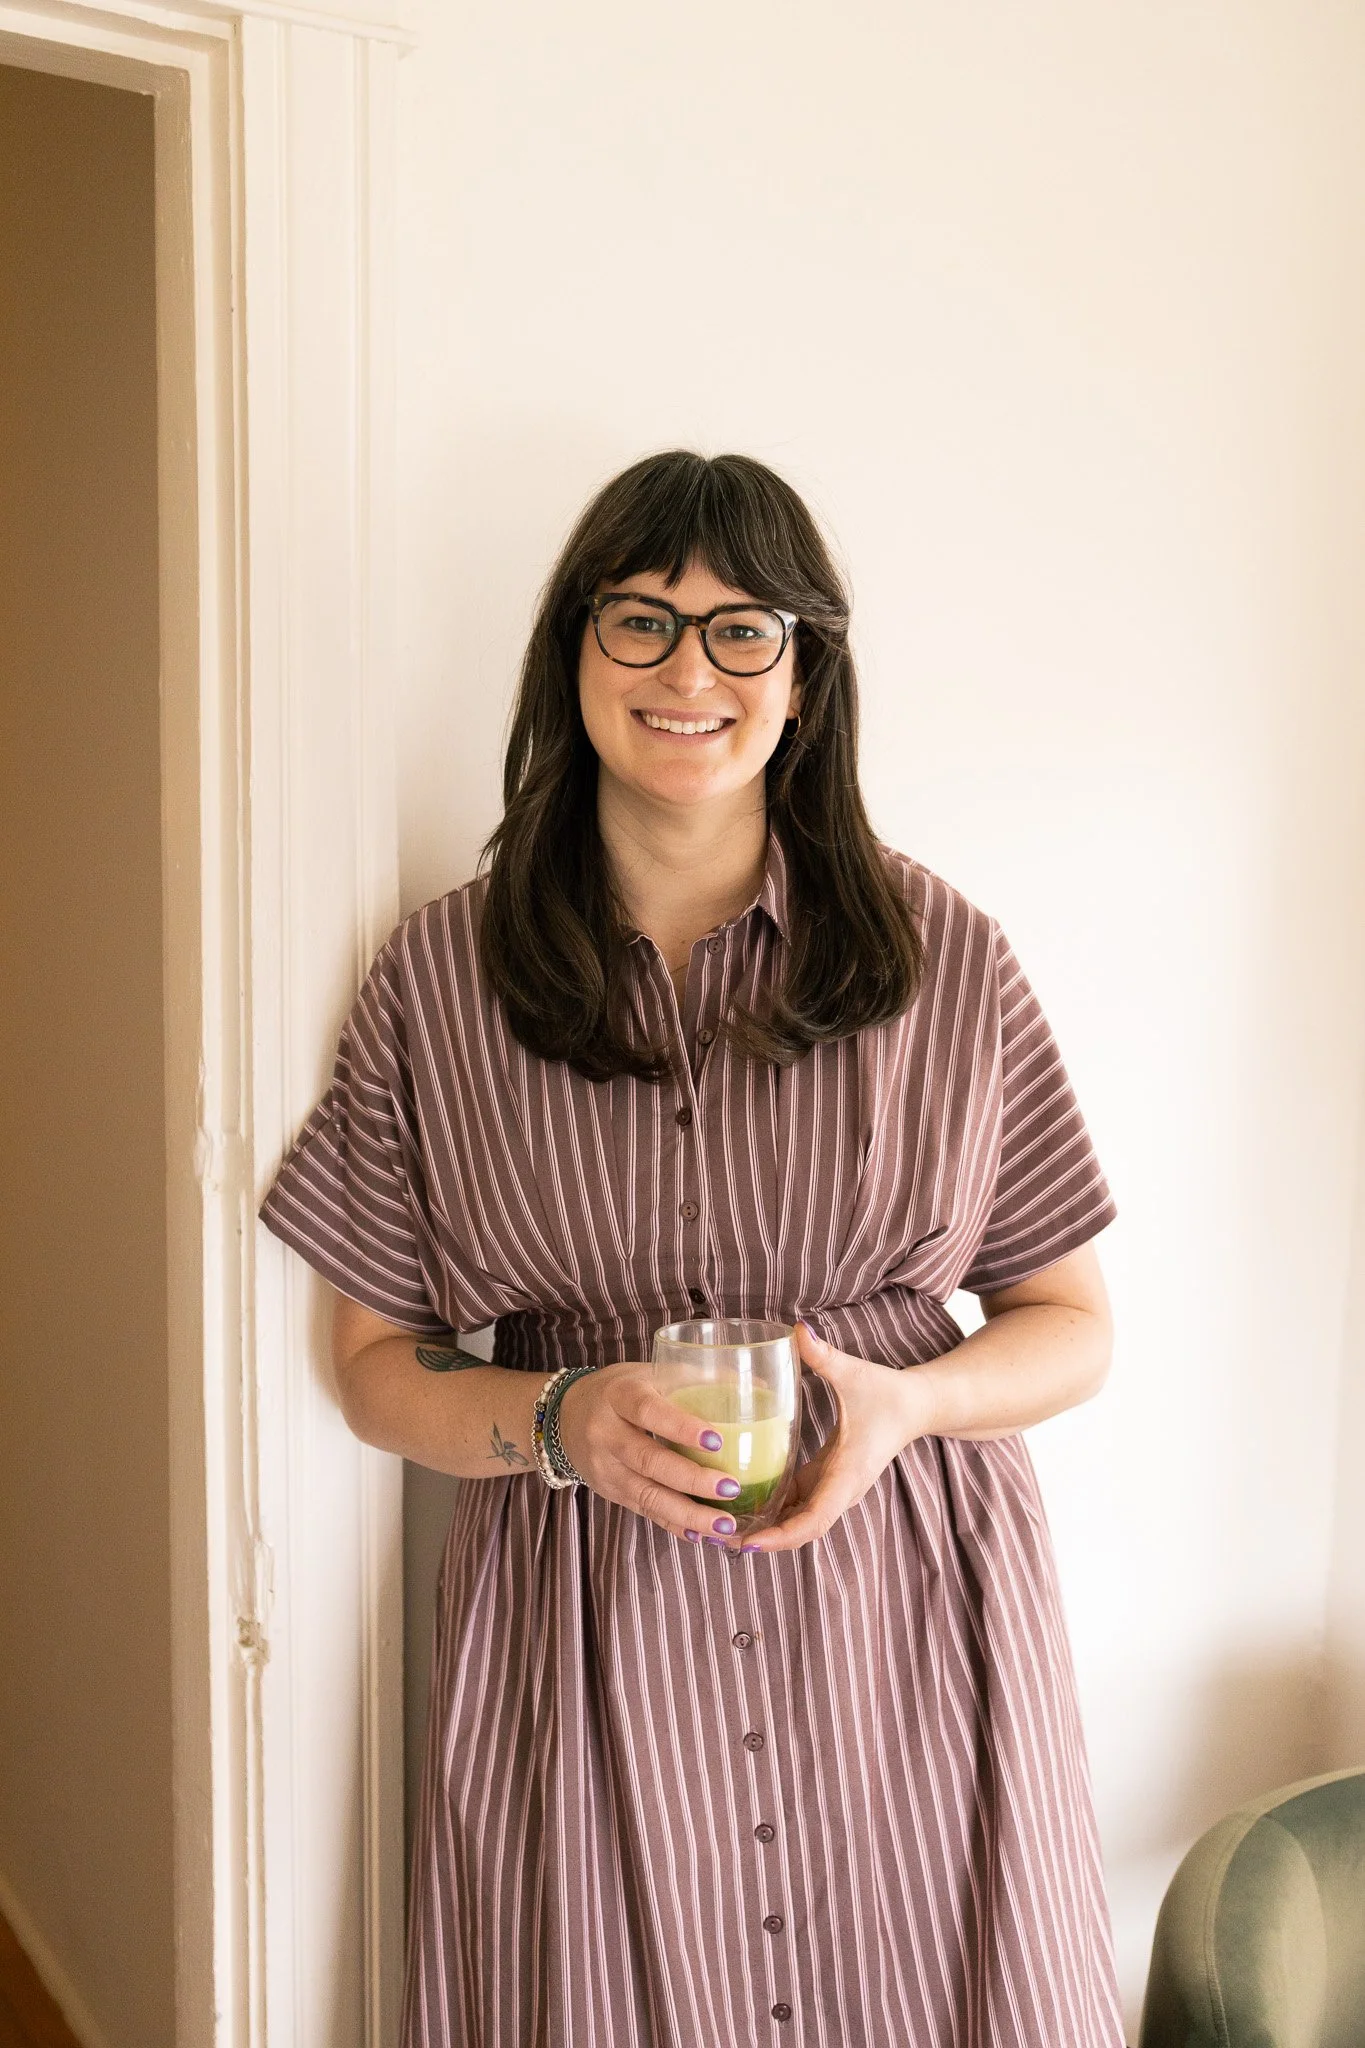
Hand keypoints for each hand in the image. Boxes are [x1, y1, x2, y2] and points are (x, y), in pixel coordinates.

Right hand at [556, 1361, 750, 1545]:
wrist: (564, 1416)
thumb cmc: (622, 1389)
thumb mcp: (651, 1372)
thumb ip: (698, 1377)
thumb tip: (763, 1382)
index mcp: (620, 1395)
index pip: (648, 1412)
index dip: (680, 1427)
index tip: (717, 1441)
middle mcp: (606, 1434)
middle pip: (648, 1461)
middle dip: (691, 1480)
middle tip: (731, 1488)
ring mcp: (606, 1469)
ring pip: (646, 1496)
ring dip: (688, 1515)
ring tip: (725, 1524)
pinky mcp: (612, 1493)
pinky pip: (645, 1512)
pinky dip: (675, 1525)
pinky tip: (702, 1536)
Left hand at [743, 1323, 928, 1553]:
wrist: (917, 1407)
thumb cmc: (888, 1392)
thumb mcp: (854, 1373)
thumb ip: (824, 1356)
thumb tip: (797, 1329)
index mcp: (848, 1473)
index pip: (814, 1519)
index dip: (780, 1535)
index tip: (748, 1541)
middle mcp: (842, 1490)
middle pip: (801, 1530)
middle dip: (764, 1539)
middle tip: (717, 1538)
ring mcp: (836, 1488)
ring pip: (800, 1522)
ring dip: (766, 1529)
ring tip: (720, 1528)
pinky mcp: (830, 1480)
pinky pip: (800, 1505)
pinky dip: (774, 1511)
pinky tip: (742, 1505)